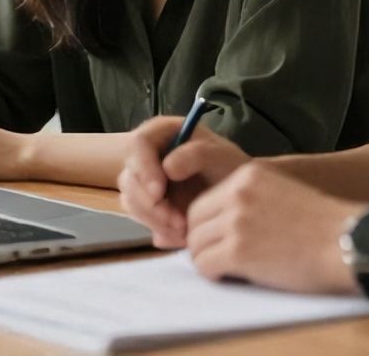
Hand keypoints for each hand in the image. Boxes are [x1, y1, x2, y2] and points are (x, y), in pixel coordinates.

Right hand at [118, 116, 250, 247]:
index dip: (144, 168)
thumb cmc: (231, 168)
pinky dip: (160, 230)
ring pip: (131, 201)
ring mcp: (144, 180)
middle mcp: (147, 154)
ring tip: (186, 231)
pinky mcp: (148, 203)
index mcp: (162, 132)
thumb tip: (167, 167)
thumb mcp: (222, 156)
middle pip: (130, 177)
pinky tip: (182, 236)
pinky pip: (142, 218)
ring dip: (155, 220)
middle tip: (178, 223)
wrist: (238, 195)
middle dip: (151, 204)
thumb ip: (197, 154)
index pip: (139, 143)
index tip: (159, 193)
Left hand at [185, 161, 358, 294]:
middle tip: (220, 258)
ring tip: (231, 269)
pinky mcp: (238, 250)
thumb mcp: (282, 192)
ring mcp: (236, 221)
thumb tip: (220, 222)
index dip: (208, 226)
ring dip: (209, 260)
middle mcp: (238, 193)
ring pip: (195, 245)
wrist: (351, 243)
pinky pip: (204, 266)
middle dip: (203, 243)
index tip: (220, 241)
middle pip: (194, 222)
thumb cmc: (324, 225)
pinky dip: (214, 275)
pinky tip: (233, 277)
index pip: (204, 201)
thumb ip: (250, 199)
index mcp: (248, 175)